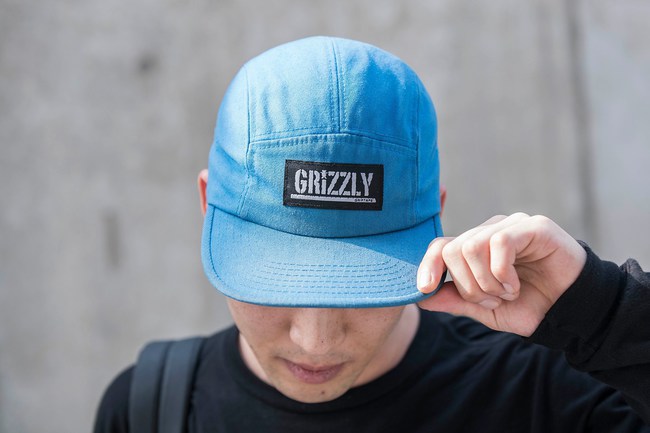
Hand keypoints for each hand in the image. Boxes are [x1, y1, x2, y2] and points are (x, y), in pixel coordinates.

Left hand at [417, 213, 586, 336]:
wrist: (570, 313)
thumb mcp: (485, 309)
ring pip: (472, 246)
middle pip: (454, 249)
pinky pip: (500, 243)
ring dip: (486, 282)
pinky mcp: (534, 227)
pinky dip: (502, 273)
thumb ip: (454, 300)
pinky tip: (516, 286)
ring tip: (507, 294)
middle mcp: (491, 231)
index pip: (440, 246)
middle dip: (468, 285)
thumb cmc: (529, 307)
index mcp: (476, 247)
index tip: (424, 288)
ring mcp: (512, 226)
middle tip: (492, 300)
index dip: (428, 266)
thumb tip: (420, 297)